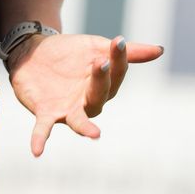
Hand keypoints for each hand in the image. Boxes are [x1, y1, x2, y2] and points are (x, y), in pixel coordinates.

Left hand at [7, 32, 163, 157]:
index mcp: (104, 86)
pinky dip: (40, 139)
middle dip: (100, 80)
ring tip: (95, 135)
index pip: (116, 75)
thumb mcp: (96, 47)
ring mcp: (67, 110)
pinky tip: (36, 151)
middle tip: (100, 63)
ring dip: (85, 127)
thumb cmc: (70, 54)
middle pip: (99, 95)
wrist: (33, 52)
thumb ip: (127, 53)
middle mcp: (88, 102)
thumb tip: (161, 50)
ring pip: (78, 119)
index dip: (119, 59)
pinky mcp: (45, 113)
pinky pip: (43, 129)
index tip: (118, 42)